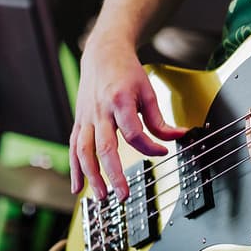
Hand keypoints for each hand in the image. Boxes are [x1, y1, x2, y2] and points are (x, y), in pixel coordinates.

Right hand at [69, 35, 185, 200]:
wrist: (102, 54)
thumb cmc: (126, 72)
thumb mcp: (148, 92)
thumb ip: (159, 119)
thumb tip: (177, 138)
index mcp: (119, 101)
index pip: (134, 132)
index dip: (149, 147)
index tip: (162, 152)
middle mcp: (100, 111)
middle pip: (104, 147)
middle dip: (113, 174)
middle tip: (123, 195)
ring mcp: (86, 118)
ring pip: (84, 151)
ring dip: (91, 177)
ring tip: (101, 197)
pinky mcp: (79, 122)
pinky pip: (73, 148)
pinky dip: (75, 169)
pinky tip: (77, 187)